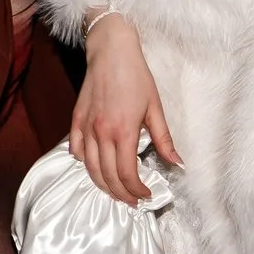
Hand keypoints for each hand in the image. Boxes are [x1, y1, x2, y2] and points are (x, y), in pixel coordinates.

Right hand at [72, 14, 180, 206]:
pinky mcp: (76, 120)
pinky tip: (93, 168)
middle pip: (107, 176)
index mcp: (123, 131)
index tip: (145, 196)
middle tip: (132, 202)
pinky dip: (84, 163)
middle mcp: (101, 133)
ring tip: (115, 192)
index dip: (136, 191)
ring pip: (89, 168)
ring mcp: (86, 127)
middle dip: (121, 194)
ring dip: (102, 185)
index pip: (126, 174)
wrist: (111, 51)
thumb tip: (177, 163)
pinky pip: (75, 150)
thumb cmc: (136, 76)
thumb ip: (164, 139)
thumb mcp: (155, 107)